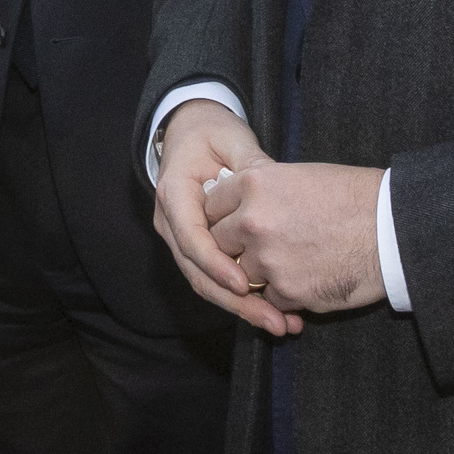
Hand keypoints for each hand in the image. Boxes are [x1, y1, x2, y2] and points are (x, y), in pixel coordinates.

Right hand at [153, 101, 294, 336]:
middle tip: (274, 320)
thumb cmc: (211, 131)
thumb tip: (273, 185)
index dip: (216, 264)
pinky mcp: (198, 249)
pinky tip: (274, 311)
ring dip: (242, 308)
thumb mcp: (232, 137)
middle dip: (235, 301)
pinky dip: (242, 297)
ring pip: (206, 282)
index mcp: (174, 194)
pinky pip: (215, 277)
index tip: (245, 284)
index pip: (191, 238)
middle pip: (198, 272)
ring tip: (281, 324)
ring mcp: (182, 239)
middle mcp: (171, 223)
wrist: (190, 130)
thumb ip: (250, 164)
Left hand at [201, 159, 387, 320]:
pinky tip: (308, 278)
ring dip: (259, 274)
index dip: (222, 216)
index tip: (232, 222)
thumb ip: (261, 189)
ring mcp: (267, 259)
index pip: (211, 205)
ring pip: (241, 275)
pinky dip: (283, 295)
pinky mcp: (287, 292)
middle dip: (234, 248)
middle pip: (218, 242)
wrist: (393, 229)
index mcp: (254, 183)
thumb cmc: (354, 197)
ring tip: (291, 263)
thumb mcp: (299, 176)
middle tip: (258, 247)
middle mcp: (252, 221)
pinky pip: (269, 298)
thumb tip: (237, 203)